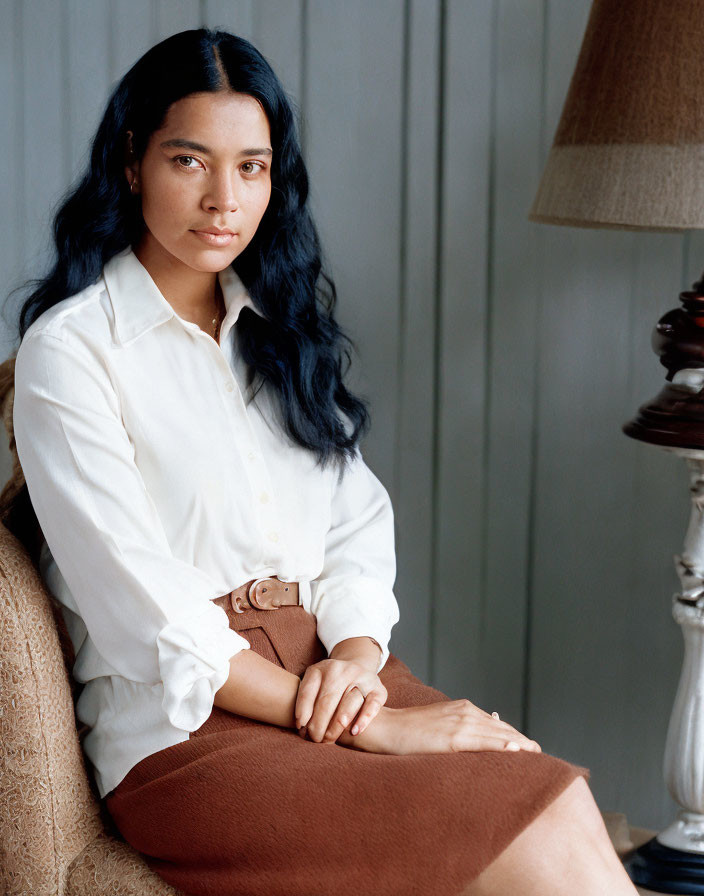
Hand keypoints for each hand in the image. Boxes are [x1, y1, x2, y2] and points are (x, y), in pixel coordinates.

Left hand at [295, 657, 387, 743]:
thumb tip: (301, 725)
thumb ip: (306, 700)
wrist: (357, 669)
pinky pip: (371, 705)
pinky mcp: (378, 689)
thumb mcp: (314, 684)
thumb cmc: (329, 686)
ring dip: (336, 726)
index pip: (308, 692)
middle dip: (318, 725)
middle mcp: (341, 670)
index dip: (302, 712)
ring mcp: (361, 677)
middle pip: (327, 701)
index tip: (300, 728)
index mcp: (321, 668)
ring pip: (348, 705)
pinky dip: (363, 720)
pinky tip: (354, 732)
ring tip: (328, 739)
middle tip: (314, 740)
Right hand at [337, 700, 541, 755]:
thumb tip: (484, 736)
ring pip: (498, 734)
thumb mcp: (440, 724)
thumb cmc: (410, 731)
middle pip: (503, 728)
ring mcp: (460, 723)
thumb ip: (461, 727)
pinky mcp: (453, 737)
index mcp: (464, 709)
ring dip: (518, 744)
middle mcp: (466, 712)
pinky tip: (516, 751)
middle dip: (521, 741)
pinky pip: (484, 742)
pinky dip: (502, 745)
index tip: (529, 748)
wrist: (385, 728)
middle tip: (539, 753)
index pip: (497, 724)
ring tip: (535, 754)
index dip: (514, 736)